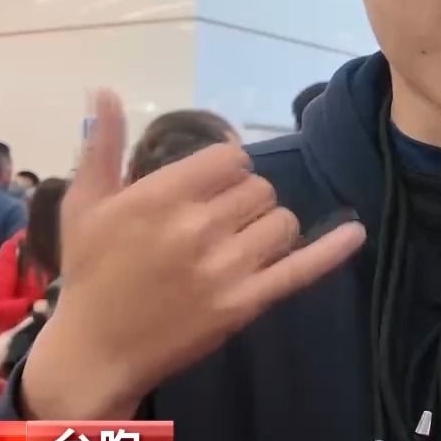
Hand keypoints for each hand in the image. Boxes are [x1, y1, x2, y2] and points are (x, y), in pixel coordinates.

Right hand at [20, 90, 365, 420]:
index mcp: (160, 196)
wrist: (96, 349)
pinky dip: (332, 250)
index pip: (230, 158)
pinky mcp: (244, 303)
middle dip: (244, 200)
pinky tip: (355, 232)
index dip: (226, 168)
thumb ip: (102, 145)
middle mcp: (197, 227)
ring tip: (240, 243)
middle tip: (219, 221)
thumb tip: (104, 91)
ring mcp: (225, 268)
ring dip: (268, 227)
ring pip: (282, 222)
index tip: (212, 185)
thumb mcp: (85, 204)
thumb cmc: (90, 272)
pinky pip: (300, 269)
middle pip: (258, 188)